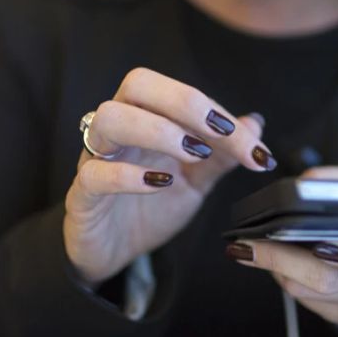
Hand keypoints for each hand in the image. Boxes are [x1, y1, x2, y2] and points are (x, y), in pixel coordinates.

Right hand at [64, 68, 274, 284]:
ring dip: (156, 130)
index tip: (252, 142)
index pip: (178, 93)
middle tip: (220, 132)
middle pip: (137, 83)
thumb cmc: (150, 207)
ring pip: (110, 118)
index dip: (217, 111)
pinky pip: (94, 174)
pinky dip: (128, 175)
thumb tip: (255, 123)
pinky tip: (160, 184)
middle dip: (184, 101)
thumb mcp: (195, 181)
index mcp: (146, 118)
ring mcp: (96, 159)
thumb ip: (222, 155)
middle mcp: (119, 130)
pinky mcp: (82, 196)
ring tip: (192, 154)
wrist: (114, 252)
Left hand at [226, 164, 337, 328]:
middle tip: (248, 244)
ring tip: (252, 249)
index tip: (299, 236)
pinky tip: (277, 263)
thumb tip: (305, 184)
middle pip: (327, 280)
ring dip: (278, 270)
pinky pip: (311, 304)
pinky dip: (290, 281)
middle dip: (281, 260)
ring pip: (311, 294)